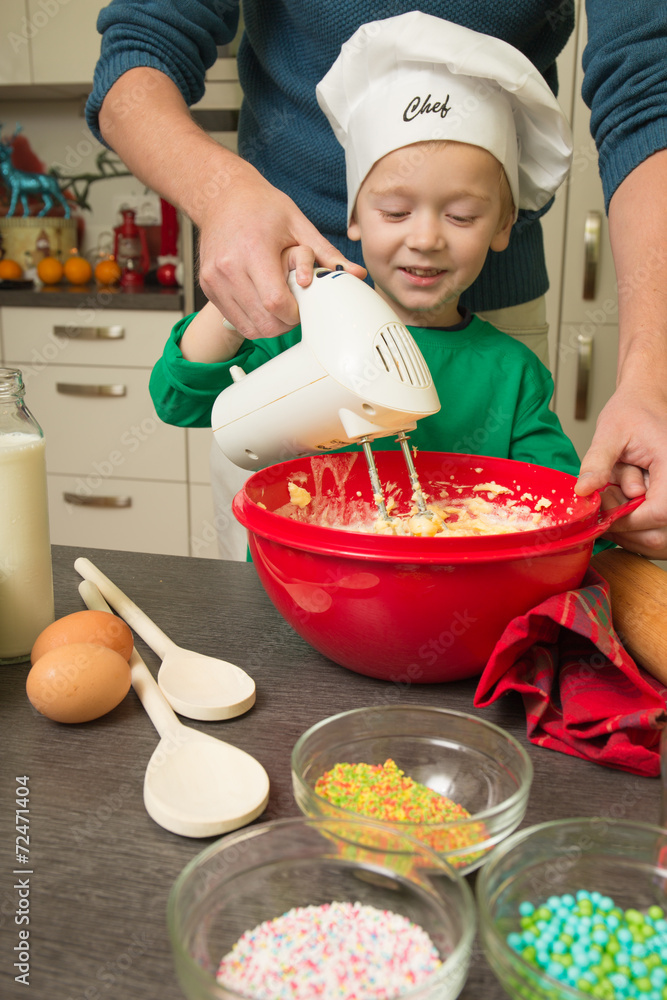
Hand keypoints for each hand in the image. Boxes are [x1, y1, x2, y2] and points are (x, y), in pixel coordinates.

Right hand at [195, 159, 364, 338]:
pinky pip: (235, 320)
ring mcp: (215, 279)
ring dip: (270, 325)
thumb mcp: (299, 224)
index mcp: (254, 250)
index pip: (276, 304)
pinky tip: (262, 303)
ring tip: (279, 305)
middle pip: (264, 322)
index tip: (303, 305)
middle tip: (294, 308)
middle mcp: (229, 268)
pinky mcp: (208, 287)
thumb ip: (326, 253)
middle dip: (285, 323)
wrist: (221, 196)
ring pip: (249, 327)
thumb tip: (358, 273)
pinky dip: (252, 320)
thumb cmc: (262, 207)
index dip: (295, 314)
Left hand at [575, 380, 666, 557]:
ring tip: (613, 496)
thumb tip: (583, 490)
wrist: (645, 404)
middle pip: (659, 534)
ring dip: (627, 527)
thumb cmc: (632, 413)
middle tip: (605, 501)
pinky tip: (619, 504)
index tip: (603, 515)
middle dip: (625, 525)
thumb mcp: (610, 432)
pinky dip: (632, 526)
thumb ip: (597, 462)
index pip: (659, 512)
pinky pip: (654, 531)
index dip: (628, 520)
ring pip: (656, 538)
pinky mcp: (665, 504)